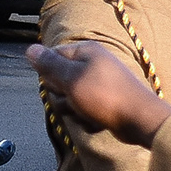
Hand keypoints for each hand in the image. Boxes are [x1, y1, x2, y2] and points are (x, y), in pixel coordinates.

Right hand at [30, 40, 170, 142]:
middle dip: (62, 96)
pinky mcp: (104, 101)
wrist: (140, 119)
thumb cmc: (104, 96)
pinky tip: (98, 121)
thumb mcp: (71, 79)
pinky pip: (84, 110)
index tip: (61, 85)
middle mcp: (92, 63)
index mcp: (85, 51)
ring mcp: (99, 83)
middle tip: (76, 100)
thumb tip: (30, 49)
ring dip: (74, 110)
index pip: (52, 57)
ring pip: (69, 98)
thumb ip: (49, 64)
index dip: (50, 75)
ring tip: (88, 112)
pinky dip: (87, 118)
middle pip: (58, 80)